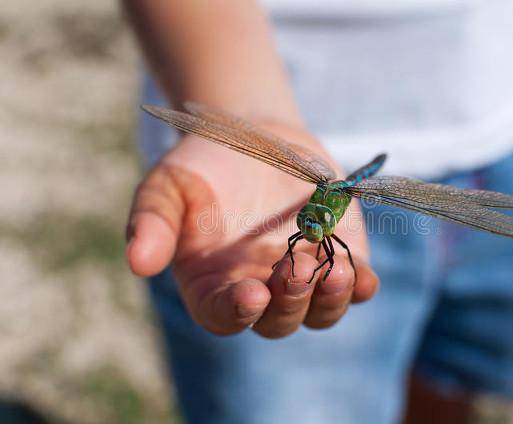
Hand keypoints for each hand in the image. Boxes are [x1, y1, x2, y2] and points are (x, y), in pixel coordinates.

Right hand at [126, 125, 378, 337]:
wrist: (258, 139)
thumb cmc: (205, 166)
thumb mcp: (169, 185)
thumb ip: (152, 221)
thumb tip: (138, 262)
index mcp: (214, 286)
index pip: (224, 317)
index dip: (238, 312)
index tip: (251, 293)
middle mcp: (261, 290)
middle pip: (278, 321)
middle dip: (290, 301)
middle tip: (295, 269)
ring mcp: (304, 277)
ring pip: (320, 312)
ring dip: (329, 300)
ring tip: (337, 271)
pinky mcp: (340, 257)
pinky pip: (356, 286)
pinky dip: (361, 287)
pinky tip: (363, 277)